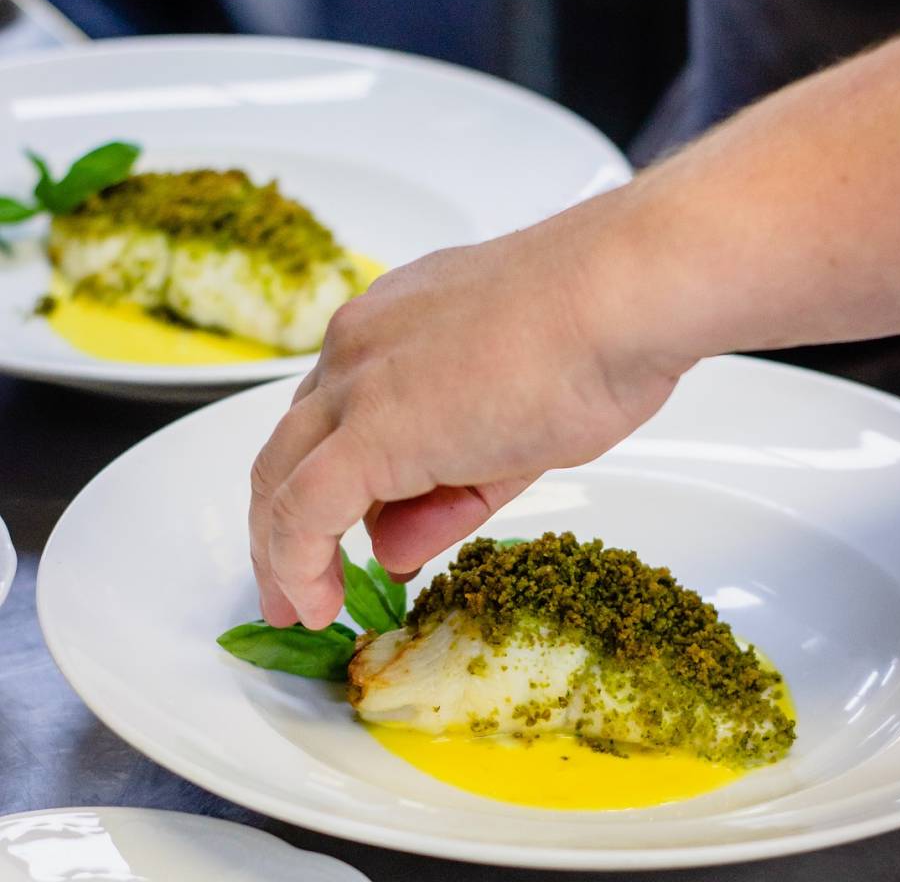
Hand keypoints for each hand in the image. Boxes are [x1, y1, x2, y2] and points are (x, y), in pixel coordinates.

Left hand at [249, 193, 687, 628]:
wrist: (617, 298)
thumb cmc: (594, 336)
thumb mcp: (510, 431)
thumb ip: (444, 492)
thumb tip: (391, 549)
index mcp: (392, 329)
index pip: (337, 414)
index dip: (327, 479)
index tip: (341, 531)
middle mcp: (360, 347)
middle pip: (291, 444)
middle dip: (281, 520)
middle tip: (295, 579)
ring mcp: (358, 383)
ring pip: (281, 475)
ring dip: (279, 550)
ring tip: (297, 605)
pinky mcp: (371, 430)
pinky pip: (303, 511)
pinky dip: (295, 565)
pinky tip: (311, 604)